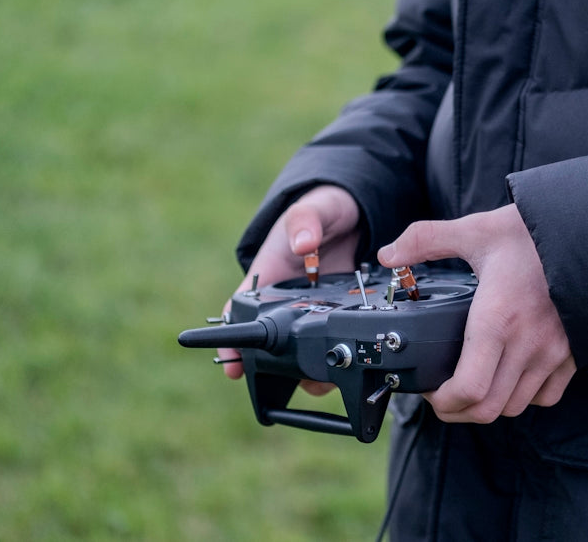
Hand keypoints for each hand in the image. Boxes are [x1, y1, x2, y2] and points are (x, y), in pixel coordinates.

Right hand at [219, 184, 360, 395]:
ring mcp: (313, 311)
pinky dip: (342, 352)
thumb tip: (303, 245)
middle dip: (281, 368)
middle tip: (297, 378)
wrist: (353, 214)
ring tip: (328, 377)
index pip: (238, 312)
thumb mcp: (309, 210)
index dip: (232, 340)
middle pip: (273, 345)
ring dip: (314, 368)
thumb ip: (304, 222)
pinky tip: (355, 360)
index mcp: (267, 278)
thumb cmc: (319, 212)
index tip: (233, 365)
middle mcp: (286, 301)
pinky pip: (336, 340)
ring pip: (306, 350)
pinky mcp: (338, 315)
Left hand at [378, 204, 574, 422]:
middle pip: (487, 409)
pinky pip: (546, 397)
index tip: (429, 390)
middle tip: (441, 396)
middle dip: (457, 411)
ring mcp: (553, 353)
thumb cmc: (531, 233)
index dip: (442, 402)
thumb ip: (426, 239)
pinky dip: (523, 397)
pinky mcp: (572, 354)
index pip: (468, 389)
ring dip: (488, 405)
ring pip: (514, 407)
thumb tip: (387, 254)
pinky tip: (509, 378)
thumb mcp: (475, 230)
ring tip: (471, 387)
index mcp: (497, 318)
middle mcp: (527, 343)